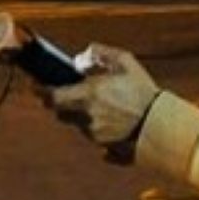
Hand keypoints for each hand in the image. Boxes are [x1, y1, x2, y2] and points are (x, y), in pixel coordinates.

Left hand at [46, 44, 160, 147]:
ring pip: (77, 123)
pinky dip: (96, 125)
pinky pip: (92, 134)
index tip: (36, 86)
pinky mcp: (104, 146)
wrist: (162, 124)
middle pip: (60, 112)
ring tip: (102, 104)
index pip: (52, 96)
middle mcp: (87, 116)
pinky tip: (112, 117)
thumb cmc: (143, 90)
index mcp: (88, 95)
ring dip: (81, 113)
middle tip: (70, 93)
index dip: (41, 91)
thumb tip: (79, 60)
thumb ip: (98, 54)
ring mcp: (94, 134)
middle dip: (61, 102)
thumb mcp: (125, 61)